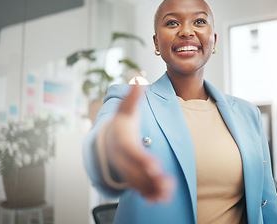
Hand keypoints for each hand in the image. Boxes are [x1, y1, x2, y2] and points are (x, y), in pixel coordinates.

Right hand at [104, 84, 174, 201]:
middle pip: (134, 170)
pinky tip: (161, 199)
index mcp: (122, 141)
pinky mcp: (131, 175)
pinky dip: (148, 193)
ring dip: (151, 188)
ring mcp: (126, 168)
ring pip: (137, 182)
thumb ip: (134, 95)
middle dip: (149, 178)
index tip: (153, 165)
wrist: (109, 140)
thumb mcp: (126, 108)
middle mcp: (122, 158)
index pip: (131, 151)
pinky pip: (139, 186)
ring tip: (167, 194)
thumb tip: (139, 77)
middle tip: (165, 183)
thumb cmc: (121, 123)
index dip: (141, 159)